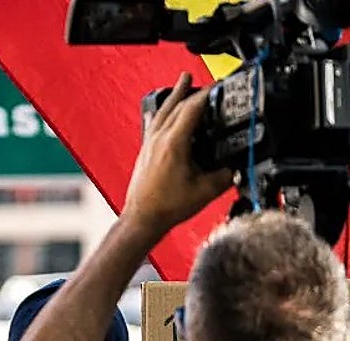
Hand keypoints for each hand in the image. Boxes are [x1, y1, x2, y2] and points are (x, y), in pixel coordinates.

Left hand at [123, 73, 234, 236]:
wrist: (142, 219)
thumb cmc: (166, 207)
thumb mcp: (207, 190)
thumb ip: (227, 175)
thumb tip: (239, 166)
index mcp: (174, 143)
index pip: (193, 108)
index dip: (208, 94)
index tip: (220, 86)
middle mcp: (159, 139)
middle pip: (176, 104)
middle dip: (192, 90)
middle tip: (204, 79)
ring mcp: (149, 144)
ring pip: (163, 111)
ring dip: (175, 95)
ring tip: (182, 81)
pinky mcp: (145, 152)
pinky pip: (154, 123)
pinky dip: (162, 112)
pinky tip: (162, 111)